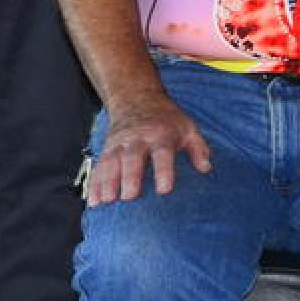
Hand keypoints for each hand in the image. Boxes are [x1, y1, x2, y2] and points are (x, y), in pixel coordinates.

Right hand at [86, 96, 212, 206]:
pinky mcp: (107, 149)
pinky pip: (99, 166)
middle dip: (130, 177)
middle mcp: (138, 138)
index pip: (163, 152)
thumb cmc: (167, 119)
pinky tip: (93, 201)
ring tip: (107, 201)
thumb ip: (198, 148)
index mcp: (161, 134)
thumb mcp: (188, 127)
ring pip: (111, 161)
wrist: (138, 98)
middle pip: (133, 157)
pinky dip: (94, 183)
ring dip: (108, 181)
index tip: (164, 190)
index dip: (164, 171)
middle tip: (130, 197)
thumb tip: (207, 168)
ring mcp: (120, 143)